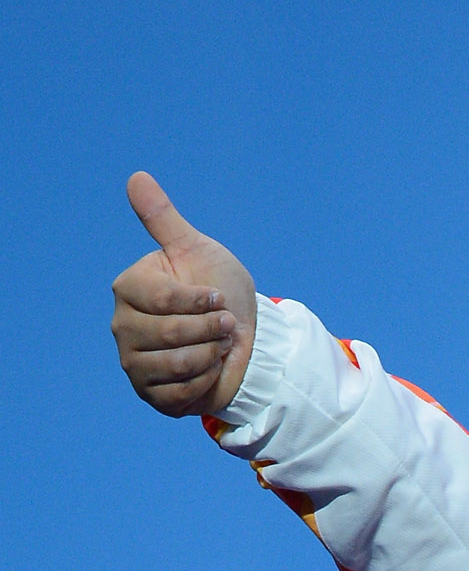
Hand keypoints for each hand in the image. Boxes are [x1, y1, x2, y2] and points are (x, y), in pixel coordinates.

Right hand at [111, 174, 255, 417]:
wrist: (244, 343)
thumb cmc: (219, 293)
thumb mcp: (197, 251)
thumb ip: (164, 219)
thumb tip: (136, 176)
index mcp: (128, 288)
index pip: (164, 299)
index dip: (201, 301)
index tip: (218, 298)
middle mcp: (122, 326)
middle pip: (171, 333)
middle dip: (211, 330)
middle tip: (225, 326)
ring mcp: (134, 363)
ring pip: (177, 364)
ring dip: (211, 354)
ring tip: (219, 346)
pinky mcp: (151, 395)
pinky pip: (181, 393)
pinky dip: (207, 381)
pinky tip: (212, 370)